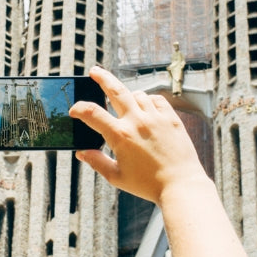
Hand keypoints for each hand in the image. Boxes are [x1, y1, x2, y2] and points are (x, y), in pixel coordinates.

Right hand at [69, 66, 207, 203]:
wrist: (181, 185)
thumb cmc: (148, 184)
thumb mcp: (117, 177)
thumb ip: (97, 162)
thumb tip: (81, 152)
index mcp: (120, 136)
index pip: (92, 113)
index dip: (79, 109)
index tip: (74, 111)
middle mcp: (137, 121)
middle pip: (115, 90)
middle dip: (102, 78)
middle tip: (94, 71)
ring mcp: (156, 118)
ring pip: (137, 94)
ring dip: (128, 96)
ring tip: (125, 104)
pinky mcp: (171, 118)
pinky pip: (157, 99)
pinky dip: (149, 100)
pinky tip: (146, 108)